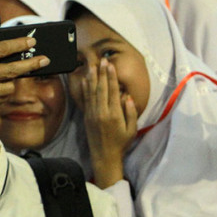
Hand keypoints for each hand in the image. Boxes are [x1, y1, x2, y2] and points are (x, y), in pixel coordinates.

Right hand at [0, 19, 49, 125]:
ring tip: (14, 72)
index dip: (19, 45)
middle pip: (11, 70)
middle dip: (31, 64)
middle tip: (44, 59)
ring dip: (14, 79)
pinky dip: (3, 90)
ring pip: (8, 87)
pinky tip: (2, 83)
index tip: (32, 43)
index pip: (1, 49)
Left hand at [80, 59, 137, 187]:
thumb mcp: (132, 129)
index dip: (111, 77)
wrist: (104, 156)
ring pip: (92, 92)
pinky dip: (85, 89)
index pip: (112, 91)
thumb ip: (130, 112)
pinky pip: (86, 100)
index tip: (110, 66)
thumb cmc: (121, 143)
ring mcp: (92, 114)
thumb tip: (127, 96)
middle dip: (102, 73)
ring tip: (92, 66)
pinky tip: (85, 80)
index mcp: (114, 115)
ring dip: (92, 78)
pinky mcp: (87, 117)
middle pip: (101, 89)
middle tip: (102, 60)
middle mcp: (102, 112)